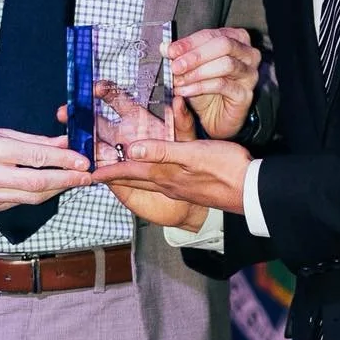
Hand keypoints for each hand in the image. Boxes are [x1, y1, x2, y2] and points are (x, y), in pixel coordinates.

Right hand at [0, 125, 92, 211]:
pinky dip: (38, 196)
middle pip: (35, 182)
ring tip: (75, 182)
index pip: (34, 158)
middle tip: (87, 176)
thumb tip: (64, 142)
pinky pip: (18, 203)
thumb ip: (33, 141)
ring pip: (30, 197)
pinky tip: (52, 188)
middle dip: (66, 180)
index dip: (62, 160)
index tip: (82, 160)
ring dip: (57, 190)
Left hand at [95, 128, 251, 216]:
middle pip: (134, 178)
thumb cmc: (225, 169)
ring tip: (116, 173)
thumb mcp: (193, 154)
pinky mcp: (190, 187)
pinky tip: (152, 175)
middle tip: (95, 174)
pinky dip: (148, 177)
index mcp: (164, 174)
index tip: (87, 173)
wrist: (251, 190)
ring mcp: (179, 187)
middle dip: (113, 175)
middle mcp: (167, 183)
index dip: (107, 171)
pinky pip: (160, 182)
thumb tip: (131, 149)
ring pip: (146, 181)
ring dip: (129, 176)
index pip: (128, 171)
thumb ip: (162, 151)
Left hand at [167, 27, 259, 138]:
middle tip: (175, 66)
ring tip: (178, 80)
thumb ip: (180, 56)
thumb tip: (165, 47)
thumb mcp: (191, 68)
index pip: (212, 34)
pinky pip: (222, 85)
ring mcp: (249, 74)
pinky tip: (185, 91)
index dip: (189, 42)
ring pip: (225, 64)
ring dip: (197, 72)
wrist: (216, 116)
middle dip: (195, 55)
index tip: (170, 50)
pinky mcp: (245, 94)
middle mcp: (248, 54)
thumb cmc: (207, 88)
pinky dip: (199, 87)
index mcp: (236, 39)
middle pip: (224, 45)